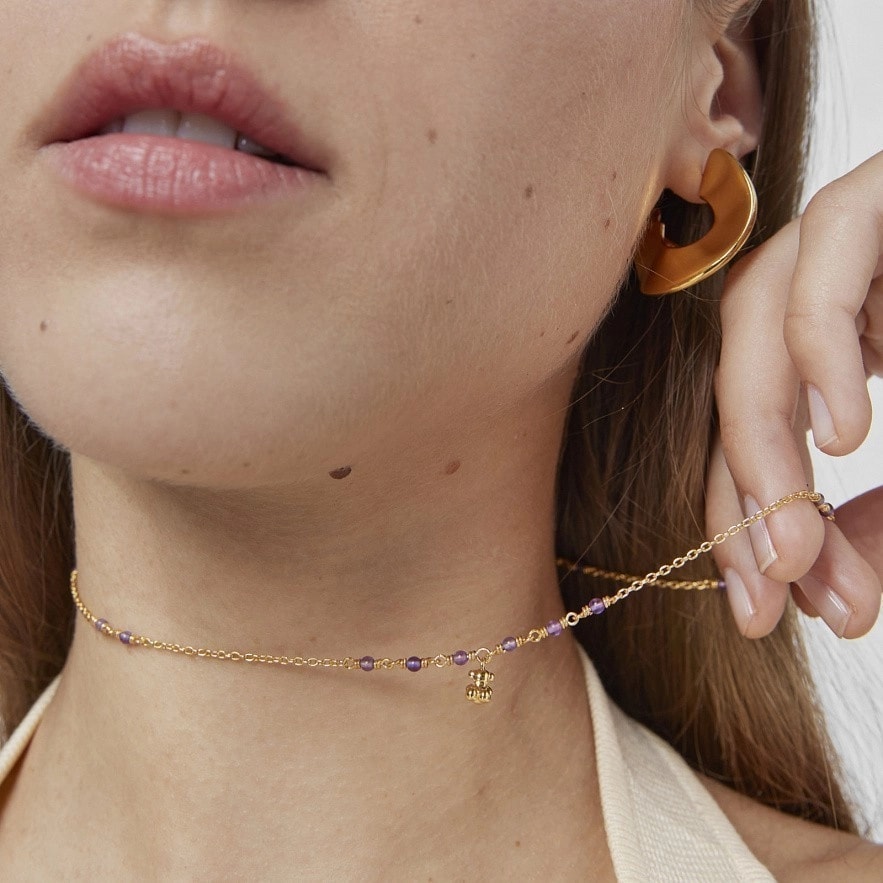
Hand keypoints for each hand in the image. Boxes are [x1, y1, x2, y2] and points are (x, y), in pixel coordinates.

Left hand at [708, 149, 882, 638]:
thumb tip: (827, 600)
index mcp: (847, 334)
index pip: (757, 424)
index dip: (744, 518)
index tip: (756, 611)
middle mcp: (840, 274)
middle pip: (741, 373)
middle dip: (743, 491)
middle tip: (765, 593)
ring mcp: (868, 220)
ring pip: (759, 310)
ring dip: (761, 432)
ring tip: (792, 543)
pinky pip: (837, 236)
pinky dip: (821, 337)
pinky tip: (843, 435)